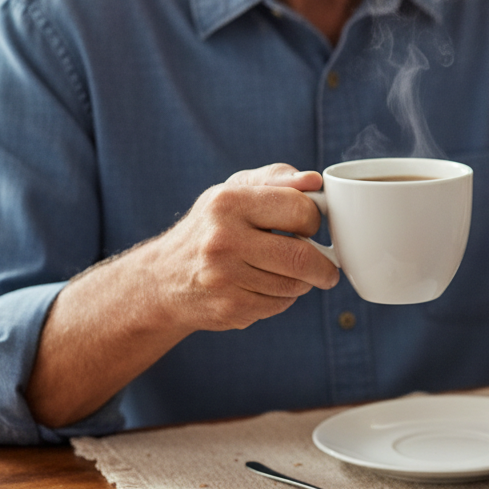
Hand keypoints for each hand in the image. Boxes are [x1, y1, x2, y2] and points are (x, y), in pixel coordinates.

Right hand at [28, 164, 340, 427]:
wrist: (162, 279)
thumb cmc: (212, 227)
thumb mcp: (236, 191)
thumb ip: (278, 179)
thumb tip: (315, 181)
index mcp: (228, 202)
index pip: (300, 210)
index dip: (314, 220)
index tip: (310, 226)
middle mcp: (223, 239)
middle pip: (302, 257)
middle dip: (323, 266)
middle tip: (326, 268)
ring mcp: (224, 278)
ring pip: (295, 285)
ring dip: (301, 282)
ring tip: (285, 273)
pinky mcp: (229, 309)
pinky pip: (279, 305)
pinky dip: (282, 299)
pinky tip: (263, 288)